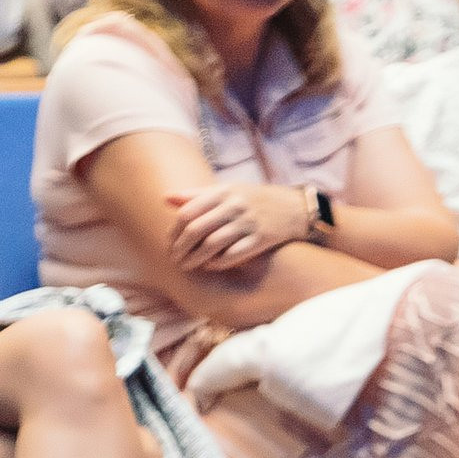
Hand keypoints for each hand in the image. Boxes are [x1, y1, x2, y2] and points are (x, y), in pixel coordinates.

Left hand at [165, 183, 312, 270]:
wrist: (293, 208)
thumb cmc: (253, 200)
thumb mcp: (227, 190)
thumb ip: (196, 195)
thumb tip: (165, 198)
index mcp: (223, 191)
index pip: (187, 212)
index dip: (174, 231)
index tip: (169, 243)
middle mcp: (234, 205)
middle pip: (196, 230)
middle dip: (181, 248)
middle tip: (174, 259)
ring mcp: (248, 222)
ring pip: (212, 244)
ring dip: (195, 259)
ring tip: (187, 266)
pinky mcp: (261, 239)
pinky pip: (233, 255)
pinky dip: (218, 263)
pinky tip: (210, 266)